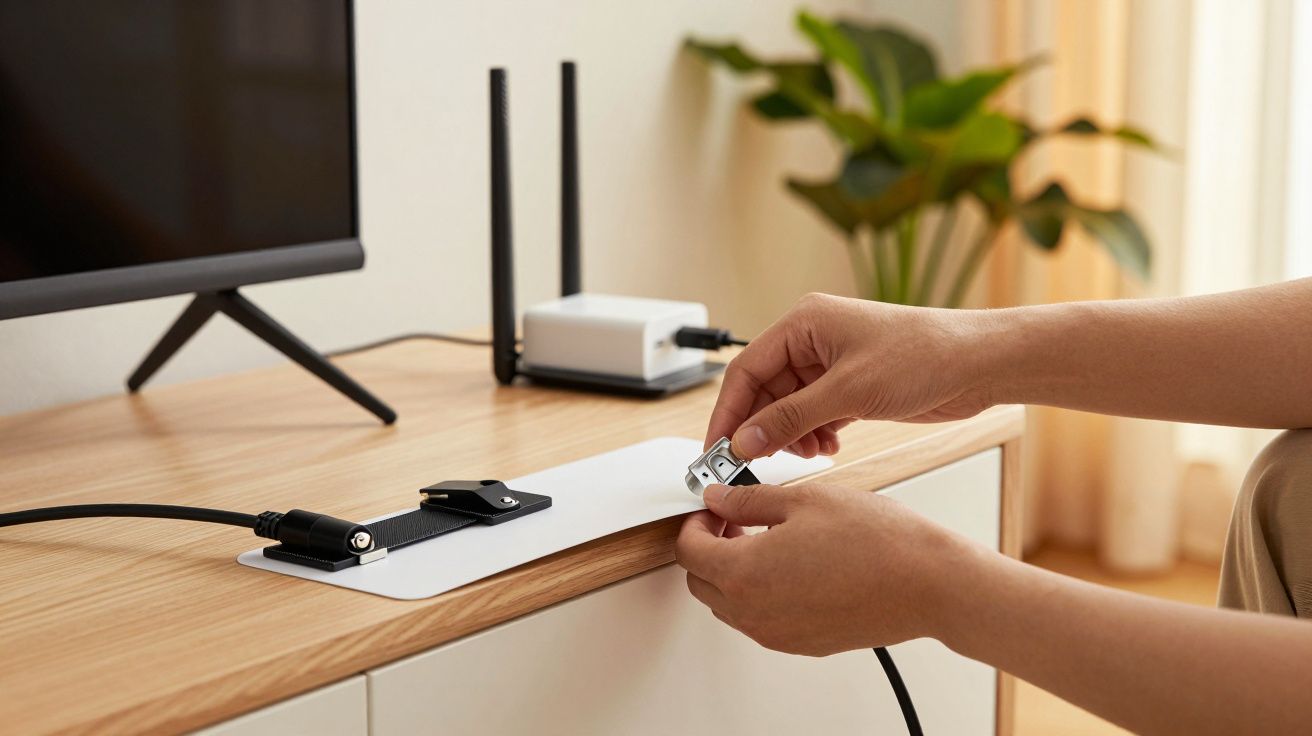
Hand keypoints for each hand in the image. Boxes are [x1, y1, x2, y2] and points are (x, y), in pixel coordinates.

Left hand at [674, 482, 979, 655]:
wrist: (927, 583)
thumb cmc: (875, 541)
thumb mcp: (803, 500)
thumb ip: (748, 500)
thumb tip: (718, 498)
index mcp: (744, 573)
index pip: (689, 550)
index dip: (695, 522)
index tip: (713, 507)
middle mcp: (754, 612)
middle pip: (701, 582)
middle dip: (708, 548)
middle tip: (734, 519)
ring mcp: (777, 633)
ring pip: (728, 605)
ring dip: (732, 572)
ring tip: (766, 538)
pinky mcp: (802, 643)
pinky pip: (760, 620)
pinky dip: (759, 593)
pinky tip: (791, 563)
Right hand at [707, 293, 993, 459]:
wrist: (978, 364)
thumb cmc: (924, 355)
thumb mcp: (848, 392)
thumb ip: (791, 418)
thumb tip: (747, 440)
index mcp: (804, 323)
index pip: (747, 369)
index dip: (728, 411)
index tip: (718, 449)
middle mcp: (814, 340)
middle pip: (764, 390)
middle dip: (762, 428)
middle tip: (753, 464)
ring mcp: (832, 364)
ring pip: (788, 407)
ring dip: (790, 435)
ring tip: (806, 453)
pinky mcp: (851, 386)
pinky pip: (813, 414)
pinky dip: (814, 435)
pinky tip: (828, 447)